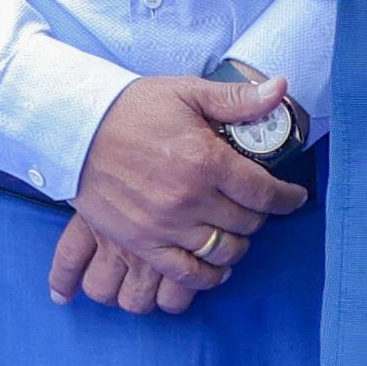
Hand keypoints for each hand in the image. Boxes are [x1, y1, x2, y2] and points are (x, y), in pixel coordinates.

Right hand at [55, 73, 309, 310]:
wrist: (73, 129)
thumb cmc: (129, 108)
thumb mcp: (184, 92)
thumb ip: (236, 98)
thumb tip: (281, 90)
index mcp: (205, 160)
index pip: (264, 192)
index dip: (286, 198)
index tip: (293, 197)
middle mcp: (188, 198)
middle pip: (247, 223)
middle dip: (259, 216)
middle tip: (255, 206)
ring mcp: (164, 225)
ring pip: (223, 251)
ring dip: (237, 244)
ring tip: (236, 232)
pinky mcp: (141, 242)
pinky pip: (186, 273)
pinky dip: (208, 275)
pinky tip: (215, 266)